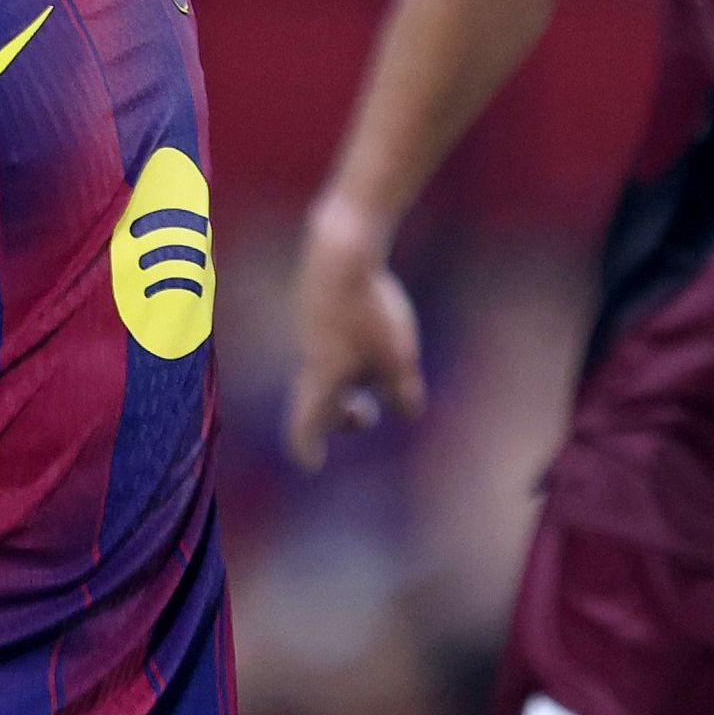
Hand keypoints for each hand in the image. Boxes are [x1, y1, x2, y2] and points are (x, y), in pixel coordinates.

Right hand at [284, 202, 425, 467]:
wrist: (342, 250)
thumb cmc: (369, 310)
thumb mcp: (398, 357)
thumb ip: (403, 392)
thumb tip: (408, 413)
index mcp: (323, 380)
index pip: (305, 426)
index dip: (307, 449)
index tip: (314, 464)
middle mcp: (310, 359)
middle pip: (316, 401)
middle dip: (340, 415)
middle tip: (365, 417)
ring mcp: (310, 331)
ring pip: (324, 369)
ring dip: (346, 382)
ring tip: (374, 375)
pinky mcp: (316, 308)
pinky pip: (328, 342)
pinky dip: (345, 353)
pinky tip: (368, 333)